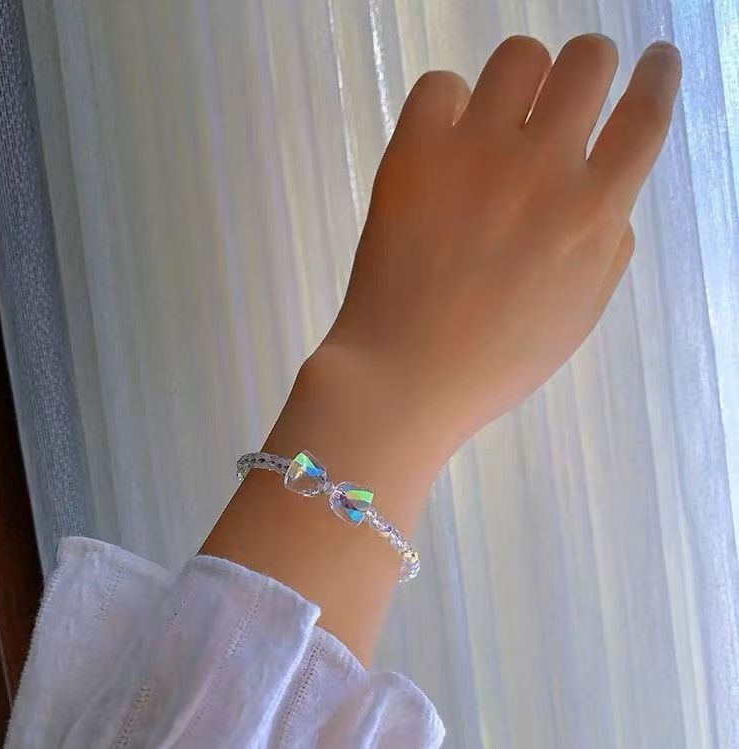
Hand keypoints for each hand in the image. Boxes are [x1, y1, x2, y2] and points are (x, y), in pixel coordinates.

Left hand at [323, 34, 680, 447]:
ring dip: (522, 79)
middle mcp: (541, 168)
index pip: (646, 114)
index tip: (657, 61)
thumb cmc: (496, 360)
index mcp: (592, 213)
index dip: (659, 75)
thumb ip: (607, 247)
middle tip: (568, 92)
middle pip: (587, 61)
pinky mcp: (413, 154)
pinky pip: (439, 85)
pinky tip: (445, 140)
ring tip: (501, 117)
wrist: (406, 373)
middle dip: (589, 67)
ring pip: (518, 58)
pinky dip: (447, 104)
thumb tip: (608, 193)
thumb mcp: (578, 315)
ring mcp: (474, 155)